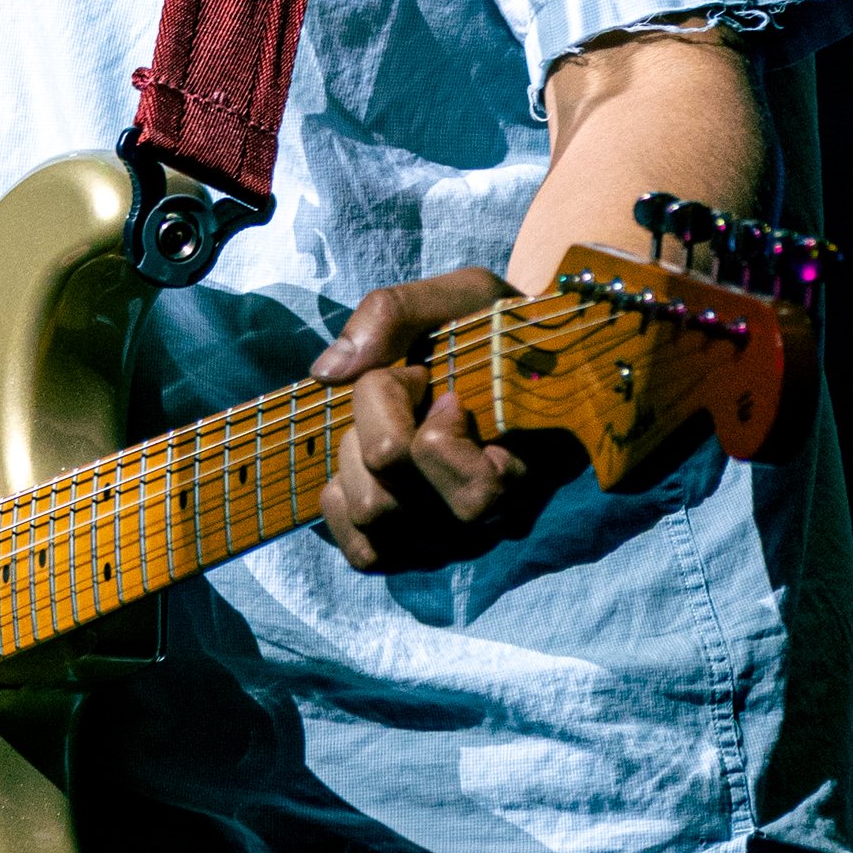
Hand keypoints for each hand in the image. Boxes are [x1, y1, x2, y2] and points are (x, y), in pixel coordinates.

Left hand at [312, 268, 527, 572]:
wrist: (524, 370)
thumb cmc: (497, 333)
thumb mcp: (467, 296)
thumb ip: (398, 313)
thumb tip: (329, 373)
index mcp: (523, 456)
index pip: (432, 455)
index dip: (408, 404)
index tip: (438, 382)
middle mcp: (495, 518)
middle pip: (386, 499)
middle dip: (373, 427)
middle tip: (409, 398)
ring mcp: (459, 543)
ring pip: (371, 520)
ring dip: (358, 462)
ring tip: (392, 430)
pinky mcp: (424, 557)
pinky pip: (362, 553)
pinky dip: (345, 505)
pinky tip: (367, 468)